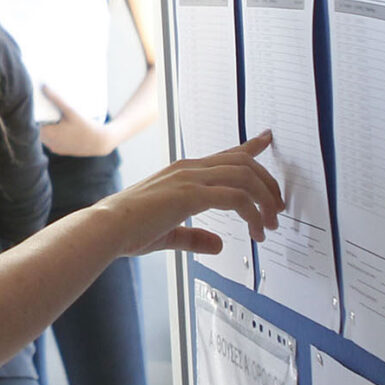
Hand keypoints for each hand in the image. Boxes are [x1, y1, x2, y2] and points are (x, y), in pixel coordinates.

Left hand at [38, 87, 117, 155]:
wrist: (101, 143)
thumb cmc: (86, 126)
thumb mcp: (71, 111)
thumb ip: (56, 99)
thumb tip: (43, 87)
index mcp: (49, 134)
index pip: (34, 121)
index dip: (35, 112)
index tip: (37, 103)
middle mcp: (50, 143)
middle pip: (39, 128)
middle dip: (42, 118)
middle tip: (45, 106)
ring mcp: (55, 148)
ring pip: (45, 135)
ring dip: (47, 126)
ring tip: (53, 115)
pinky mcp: (61, 150)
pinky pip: (52, 140)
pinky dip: (53, 133)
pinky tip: (59, 125)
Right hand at [99, 132, 282, 255]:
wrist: (106, 229)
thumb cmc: (127, 231)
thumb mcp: (168, 234)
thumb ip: (194, 237)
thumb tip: (218, 244)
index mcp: (183, 172)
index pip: (225, 154)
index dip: (251, 147)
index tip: (267, 140)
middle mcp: (190, 168)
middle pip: (244, 163)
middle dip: (268, 185)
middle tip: (278, 207)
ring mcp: (191, 178)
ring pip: (246, 176)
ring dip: (265, 200)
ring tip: (271, 224)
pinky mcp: (192, 194)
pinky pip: (237, 197)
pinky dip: (253, 213)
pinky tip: (256, 230)